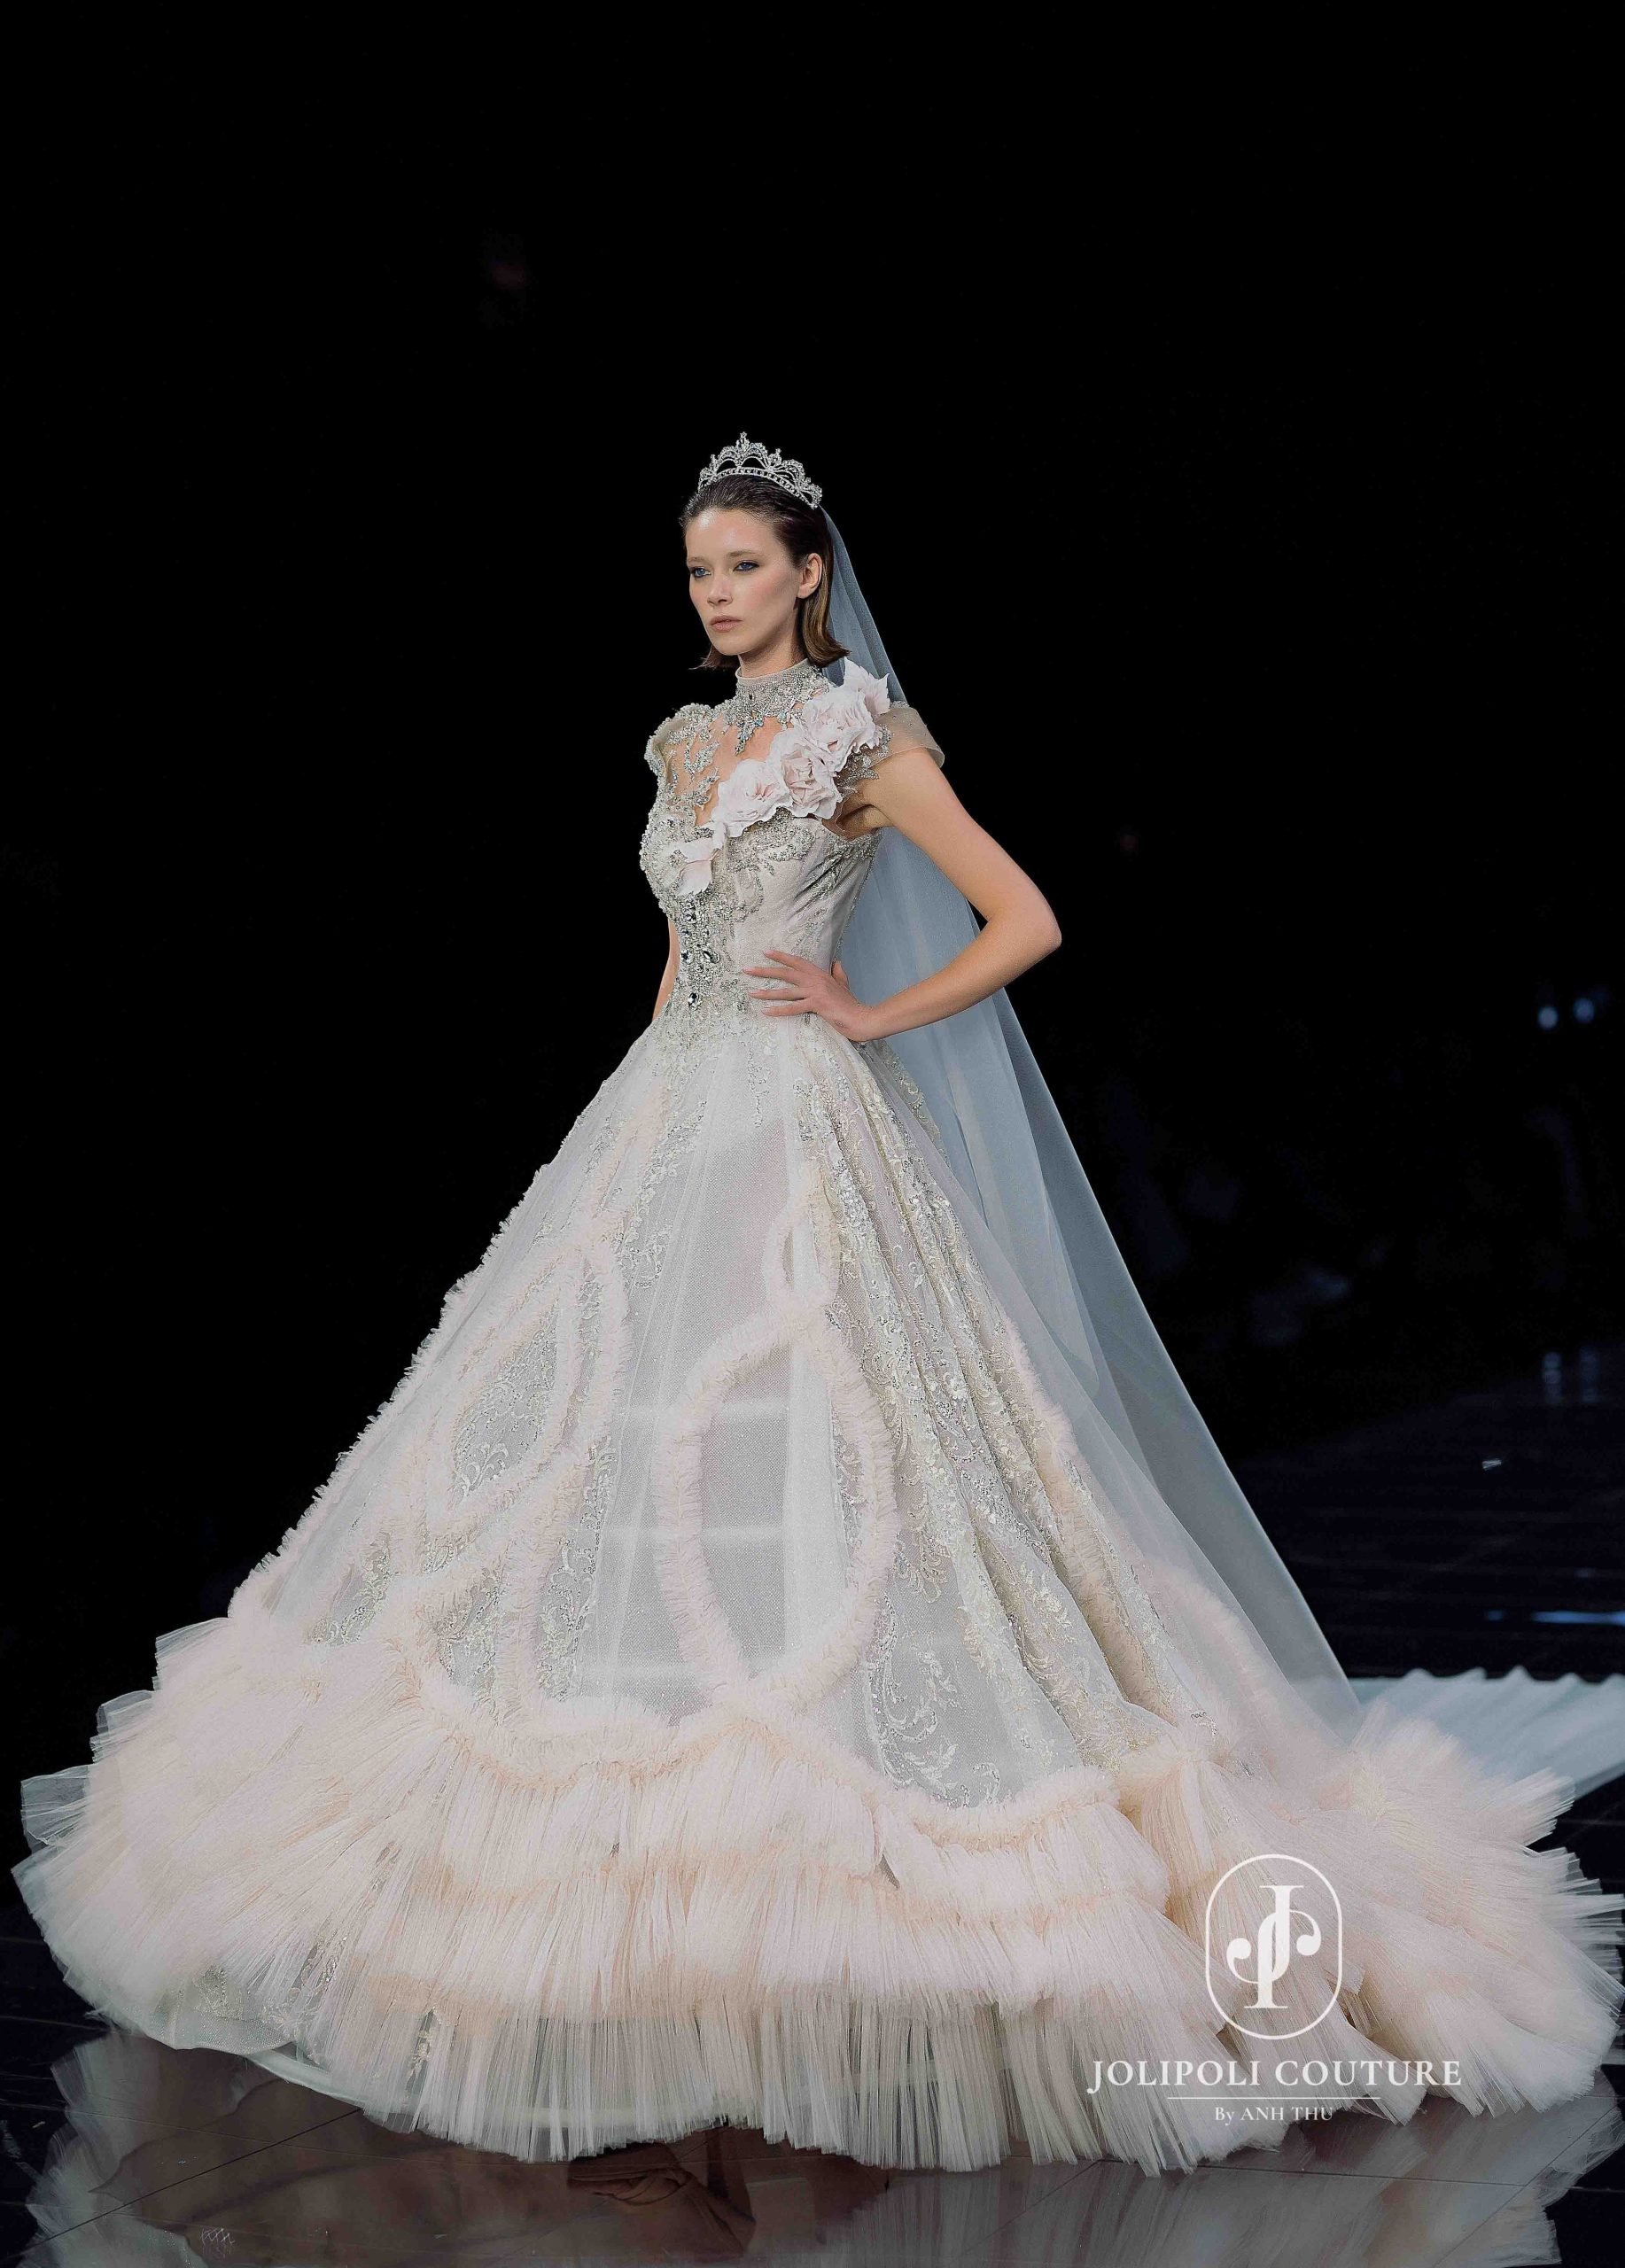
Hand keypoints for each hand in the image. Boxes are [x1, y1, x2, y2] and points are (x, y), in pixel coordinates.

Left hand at [742, 950, 880, 1041]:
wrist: (860, 1017)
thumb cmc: (850, 1003)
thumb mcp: (844, 983)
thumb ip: (838, 972)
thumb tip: (836, 963)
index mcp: (820, 973)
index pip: (797, 961)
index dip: (781, 956)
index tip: (765, 952)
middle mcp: (815, 980)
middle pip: (785, 973)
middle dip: (764, 971)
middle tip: (747, 969)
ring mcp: (815, 992)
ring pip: (786, 991)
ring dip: (766, 992)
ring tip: (751, 993)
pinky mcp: (816, 1005)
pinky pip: (793, 1008)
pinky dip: (779, 1010)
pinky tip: (766, 1011)